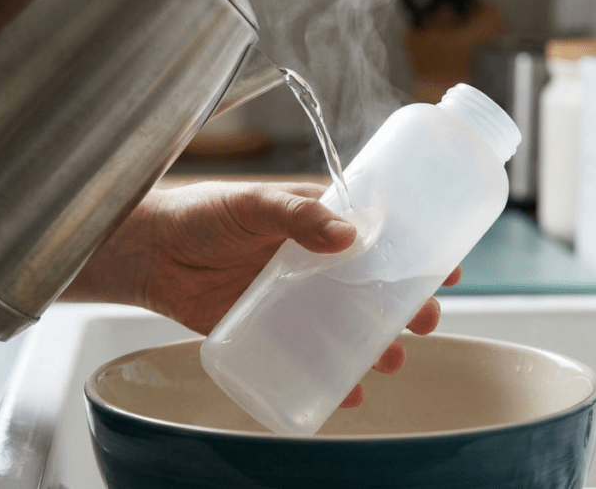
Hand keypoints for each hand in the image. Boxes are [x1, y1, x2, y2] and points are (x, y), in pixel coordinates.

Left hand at [63, 180, 460, 407]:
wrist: (148, 251)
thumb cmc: (201, 214)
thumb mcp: (253, 204)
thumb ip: (297, 215)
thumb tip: (347, 236)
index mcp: (317, 227)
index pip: (379, 238)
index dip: (416, 252)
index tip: (447, 266)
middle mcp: (312, 266)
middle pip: (372, 289)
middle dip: (405, 307)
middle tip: (424, 321)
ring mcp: (291, 302)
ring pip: (346, 327)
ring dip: (375, 346)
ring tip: (389, 360)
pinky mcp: (267, 331)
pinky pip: (306, 358)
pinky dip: (330, 378)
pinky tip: (346, 392)